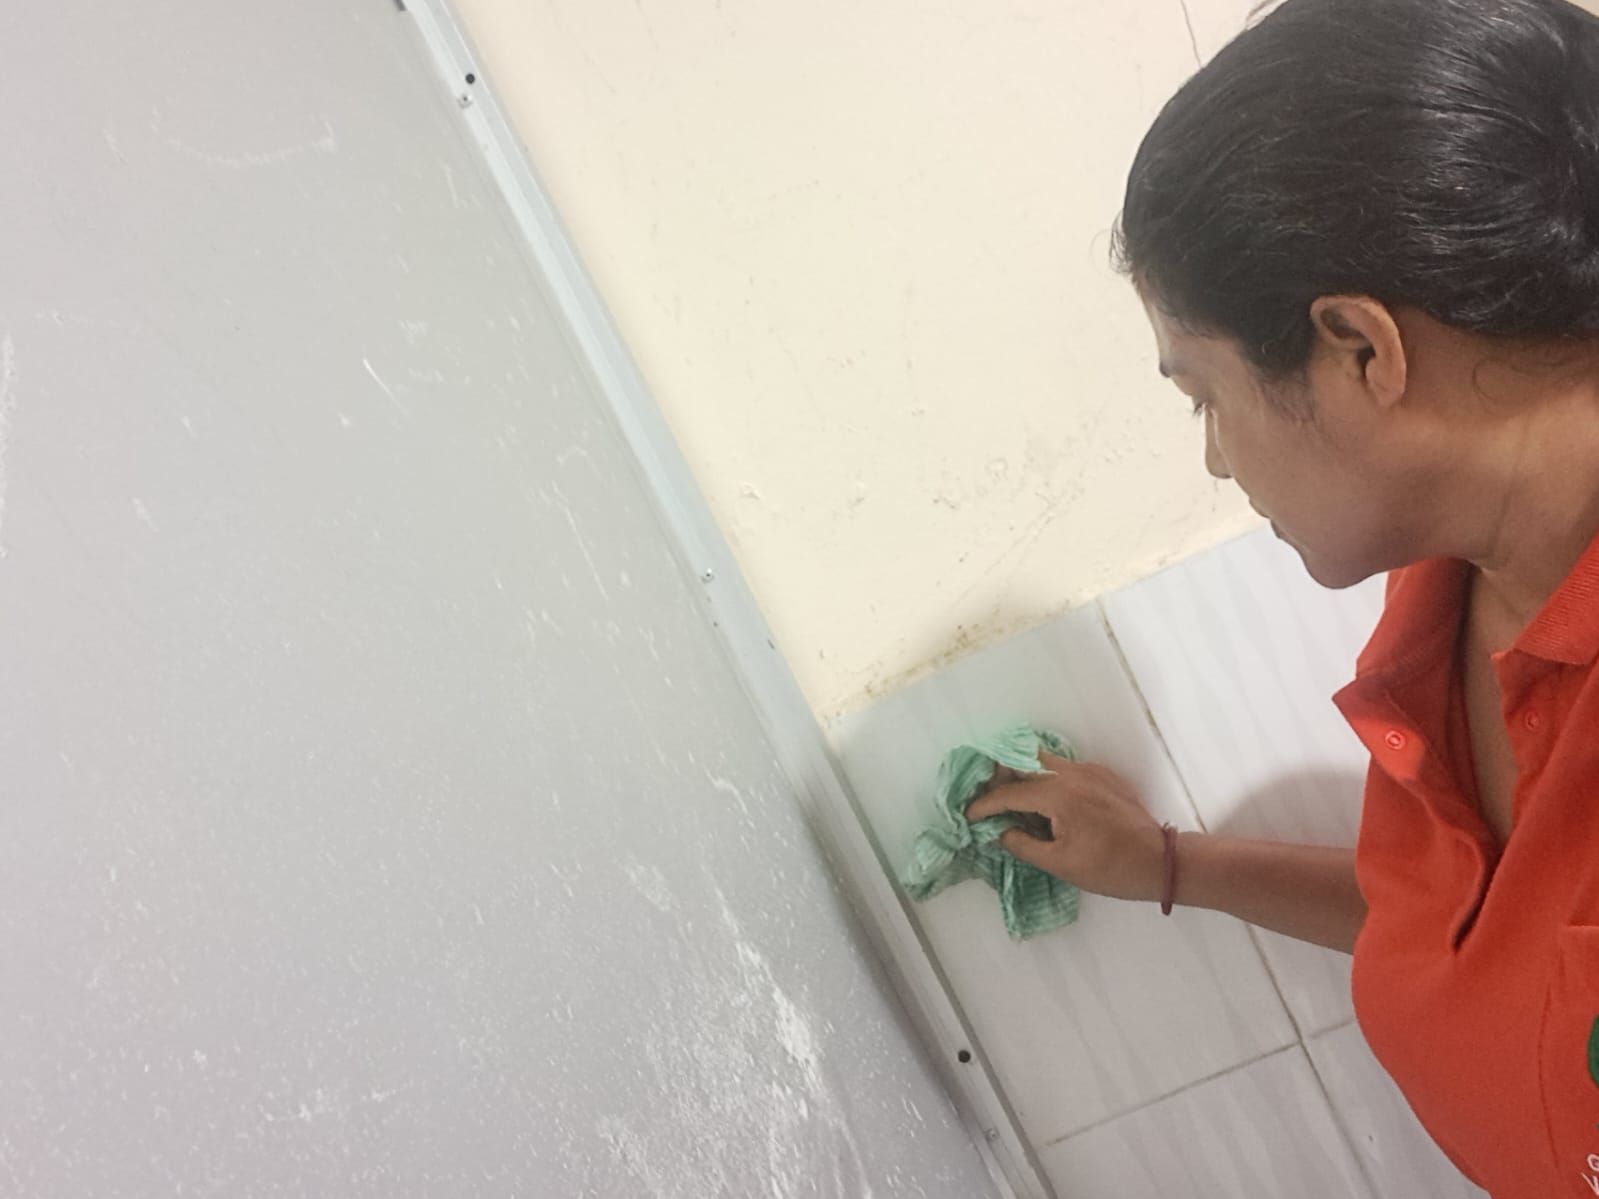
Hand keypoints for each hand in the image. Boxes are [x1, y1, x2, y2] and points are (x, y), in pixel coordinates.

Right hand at [964, 751, 1166, 902]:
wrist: (1158, 861)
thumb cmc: (1108, 868)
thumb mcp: (1059, 863)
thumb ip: (1022, 844)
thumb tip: (999, 831)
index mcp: (1058, 795)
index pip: (1009, 793)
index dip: (985, 805)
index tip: (969, 816)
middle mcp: (1071, 773)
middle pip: (1023, 760)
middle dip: (1000, 777)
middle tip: (988, 799)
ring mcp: (1089, 770)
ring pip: (1044, 760)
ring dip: (1023, 774)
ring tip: (1012, 799)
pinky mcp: (1102, 774)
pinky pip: (1064, 767)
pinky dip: (1046, 778)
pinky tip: (1045, 801)